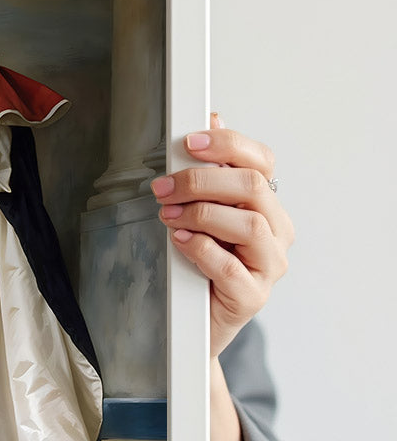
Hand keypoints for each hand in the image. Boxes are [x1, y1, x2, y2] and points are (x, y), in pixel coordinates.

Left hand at [152, 116, 292, 358]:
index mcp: (266, 205)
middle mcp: (276, 232)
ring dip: (200, 213)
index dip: (227, 145)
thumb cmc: (200, 264)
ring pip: (247, 224)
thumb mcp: (200, 213)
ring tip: (167, 215)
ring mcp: (269, 265)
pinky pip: (231, 266)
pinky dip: (201, 248)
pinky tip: (180, 240)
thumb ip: (209, 171)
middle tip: (163, 187)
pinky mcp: (252, 296)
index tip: (188, 142)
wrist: (195, 322)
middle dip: (201, 180)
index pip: (261, 161)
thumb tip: (212, 118)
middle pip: (251, 187)